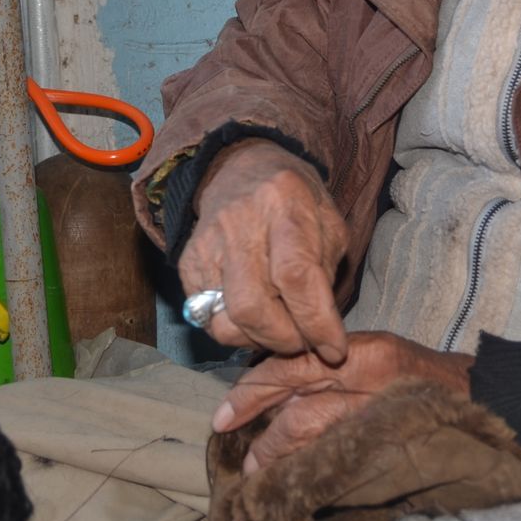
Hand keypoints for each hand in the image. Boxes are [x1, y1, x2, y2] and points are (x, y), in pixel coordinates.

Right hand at [178, 140, 349, 361]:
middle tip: (305, 343)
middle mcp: (238, 223)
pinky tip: (256, 322)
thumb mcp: (327, 222)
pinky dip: (237, 333)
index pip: (296, 276)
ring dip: (260, 342)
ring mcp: (207, 245)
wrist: (242, 171)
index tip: (333, 349)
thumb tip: (323, 331)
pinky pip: (208, 320)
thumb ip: (327, 273)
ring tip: (281, 333)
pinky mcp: (186, 265)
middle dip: (286, 340)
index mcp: (283, 204)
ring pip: (227, 321)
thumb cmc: (295, 203)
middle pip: (254, 307)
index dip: (316, 323)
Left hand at [211, 331, 474, 474]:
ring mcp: (380, 415)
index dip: (253, 391)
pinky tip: (295, 480)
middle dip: (260, 432)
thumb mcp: (378, 354)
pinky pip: (337, 460)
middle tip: (237, 454)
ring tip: (259, 473)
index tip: (224, 415)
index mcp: (363, 351)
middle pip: (297, 404)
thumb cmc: (423, 377)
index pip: (293, 366)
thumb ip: (331, 366)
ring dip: (279, 456)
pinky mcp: (390, 445)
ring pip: (313, 433)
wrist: (485, 400)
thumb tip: (276, 395)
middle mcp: (368, 379)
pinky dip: (309, 469)